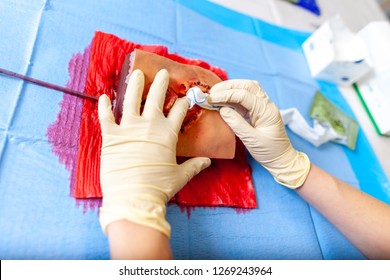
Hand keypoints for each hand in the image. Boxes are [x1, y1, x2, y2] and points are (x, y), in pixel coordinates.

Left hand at [98, 69, 210, 236]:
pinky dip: (104, 106)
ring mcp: (128, 129)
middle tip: (163, 72)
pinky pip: (106, 117)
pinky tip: (103, 96)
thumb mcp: (180, 176)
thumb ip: (194, 165)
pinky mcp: (111, 136)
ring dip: (135, 85)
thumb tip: (208, 161)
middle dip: (161, 83)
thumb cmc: (159, 187)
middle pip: (156, 98)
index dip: (183, 101)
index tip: (185, 95)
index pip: (178, 111)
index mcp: (167, 133)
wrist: (133, 198)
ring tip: (137, 73)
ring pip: (132, 100)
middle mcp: (149, 125)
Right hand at [209, 80, 309, 188]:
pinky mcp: (258, 111)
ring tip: (216, 94)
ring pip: (247, 89)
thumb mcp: (251, 140)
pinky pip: (246, 98)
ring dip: (231, 89)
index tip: (211, 99)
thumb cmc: (269, 152)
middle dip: (228, 86)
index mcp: (267, 111)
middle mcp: (266, 105)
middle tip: (212, 92)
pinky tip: (223, 101)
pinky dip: (233, 97)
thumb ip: (236, 123)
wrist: (281, 159)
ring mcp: (263, 107)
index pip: (244, 95)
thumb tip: (222, 110)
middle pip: (247, 85)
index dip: (226, 95)